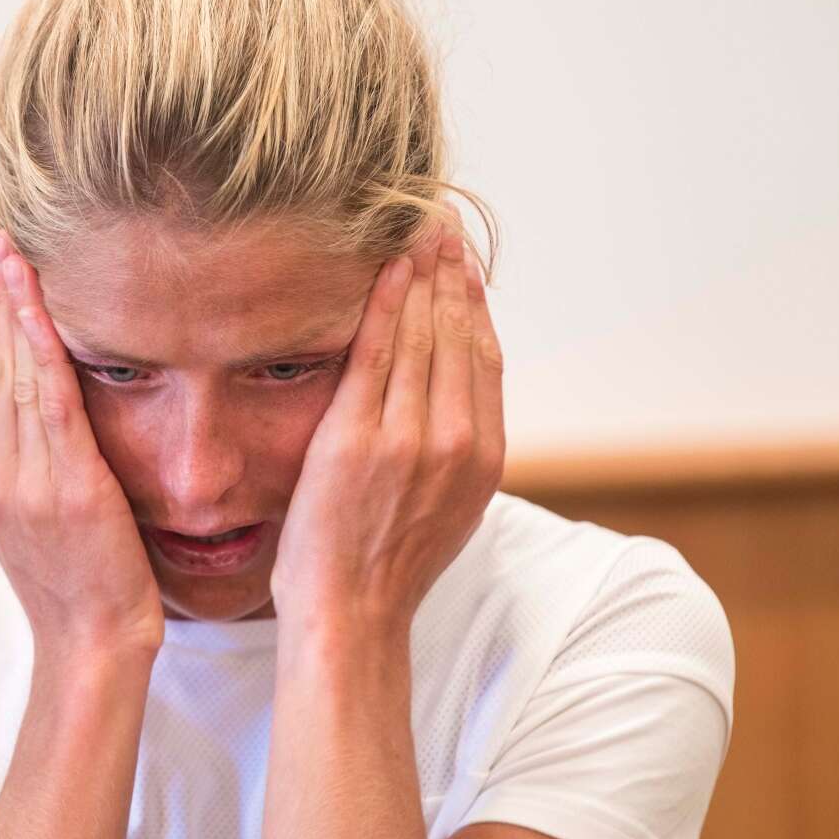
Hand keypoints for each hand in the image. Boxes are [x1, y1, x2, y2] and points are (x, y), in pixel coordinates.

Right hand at [0, 231, 164, 652]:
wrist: (94, 646)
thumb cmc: (85, 580)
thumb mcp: (45, 513)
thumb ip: (39, 458)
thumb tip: (49, 405)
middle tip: (2, 233)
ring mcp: (24, 482)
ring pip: (12, 374)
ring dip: (13, 307)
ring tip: (16, 249)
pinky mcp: (65, 490)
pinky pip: (49, 404)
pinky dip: (41, 349)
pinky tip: (39, 305)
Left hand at [269, 212, 505, 633]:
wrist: (352, 614)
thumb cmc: (390, 565)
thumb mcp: (450, 507)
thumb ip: (459, 451)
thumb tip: (457, 404)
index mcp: (486, 456)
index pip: (485, 356)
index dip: (474, 301)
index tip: (464, 262)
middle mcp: (458, 440)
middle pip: (458, 334)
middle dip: (451, 272)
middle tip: (441, 224)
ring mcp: (409, 437)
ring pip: (422, 335)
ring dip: (421, 275)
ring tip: (416, 231)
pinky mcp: (359, 437)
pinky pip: (375, 353)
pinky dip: (384, 305)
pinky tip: (387, 269)